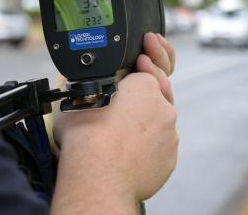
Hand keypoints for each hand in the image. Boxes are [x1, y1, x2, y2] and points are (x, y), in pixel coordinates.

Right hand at [51, 33, 177, 213]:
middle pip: (156, 99)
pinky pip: (158, 150)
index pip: (146, 73)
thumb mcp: (77, 96)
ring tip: (119, 138)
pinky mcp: (168, 160)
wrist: (97, 175)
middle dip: (140, 104)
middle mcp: (163, 107)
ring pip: (158, 126)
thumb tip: (81, 89)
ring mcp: (169, 135)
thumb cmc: (85, 135)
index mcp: (144, 85)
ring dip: (143, 129)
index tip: (126, 78)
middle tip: (119, 111)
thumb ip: (90, 88)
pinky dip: (146, 151)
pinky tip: (127, 156)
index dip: (135, 75)